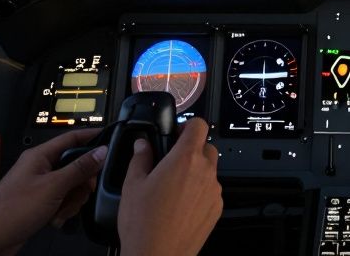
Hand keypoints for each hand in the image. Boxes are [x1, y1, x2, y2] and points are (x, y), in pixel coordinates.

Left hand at [0, 128, 106, 255]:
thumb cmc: (13, 210)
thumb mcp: (53, 188)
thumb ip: (79, 169)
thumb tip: (101, 152)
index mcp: (39, 156)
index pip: (71, 137)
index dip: (92, 136)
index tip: (110, 138)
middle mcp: (39, 168)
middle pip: (74, 165)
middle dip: (81, 181)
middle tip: (82, 192)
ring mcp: (39, 186)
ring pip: (70, 186)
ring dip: (72, 200)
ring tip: (61, 211)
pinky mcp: (38, 203)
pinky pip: (61, 201)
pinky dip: (63, 210)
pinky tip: (55, 219)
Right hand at [119, 118, 222, 255]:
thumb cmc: (144, 224)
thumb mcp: (132, 185)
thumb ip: (140, 158)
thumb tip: (142, 145)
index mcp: (184, 159)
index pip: (199, 125)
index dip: (187, 125)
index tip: (176, 133)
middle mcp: (205, 172)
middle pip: (207, 147)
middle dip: (191, 149)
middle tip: (172, 161)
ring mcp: (214, 192)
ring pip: (210, 170)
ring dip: (196, 172)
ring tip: (173, 188)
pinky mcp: (217, 209)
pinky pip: (212, 191)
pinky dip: (200, 191)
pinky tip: (181, 204)